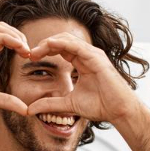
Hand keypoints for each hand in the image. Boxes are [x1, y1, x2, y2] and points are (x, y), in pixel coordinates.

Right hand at [0, 22, 30, 113]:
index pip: (4, 39)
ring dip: (17, 35)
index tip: (29, 57)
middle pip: (4, 29)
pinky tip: (19, 47)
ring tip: (27, 49)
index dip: (19, 44)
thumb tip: (25, 109)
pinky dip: (8, 38)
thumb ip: (6, 101)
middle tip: (30, 52)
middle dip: (20, 36)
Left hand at [24, 31, 144, 124]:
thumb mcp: (68, 104)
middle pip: (61, 40)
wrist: (119, 111)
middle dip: (44, 44)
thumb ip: (50, 104)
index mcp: (82, 62)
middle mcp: (87, 55)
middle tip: (30, 53)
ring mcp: (92, 54)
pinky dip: (61, 43)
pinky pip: (75, 45)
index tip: (31, 58)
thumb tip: (30, 109)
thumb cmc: (101, 106)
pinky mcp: (96, 57)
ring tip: (35, 50)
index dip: (44, 51)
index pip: (60, 48)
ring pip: (67, 39)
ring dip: (49, 43)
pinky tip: (49, 46)